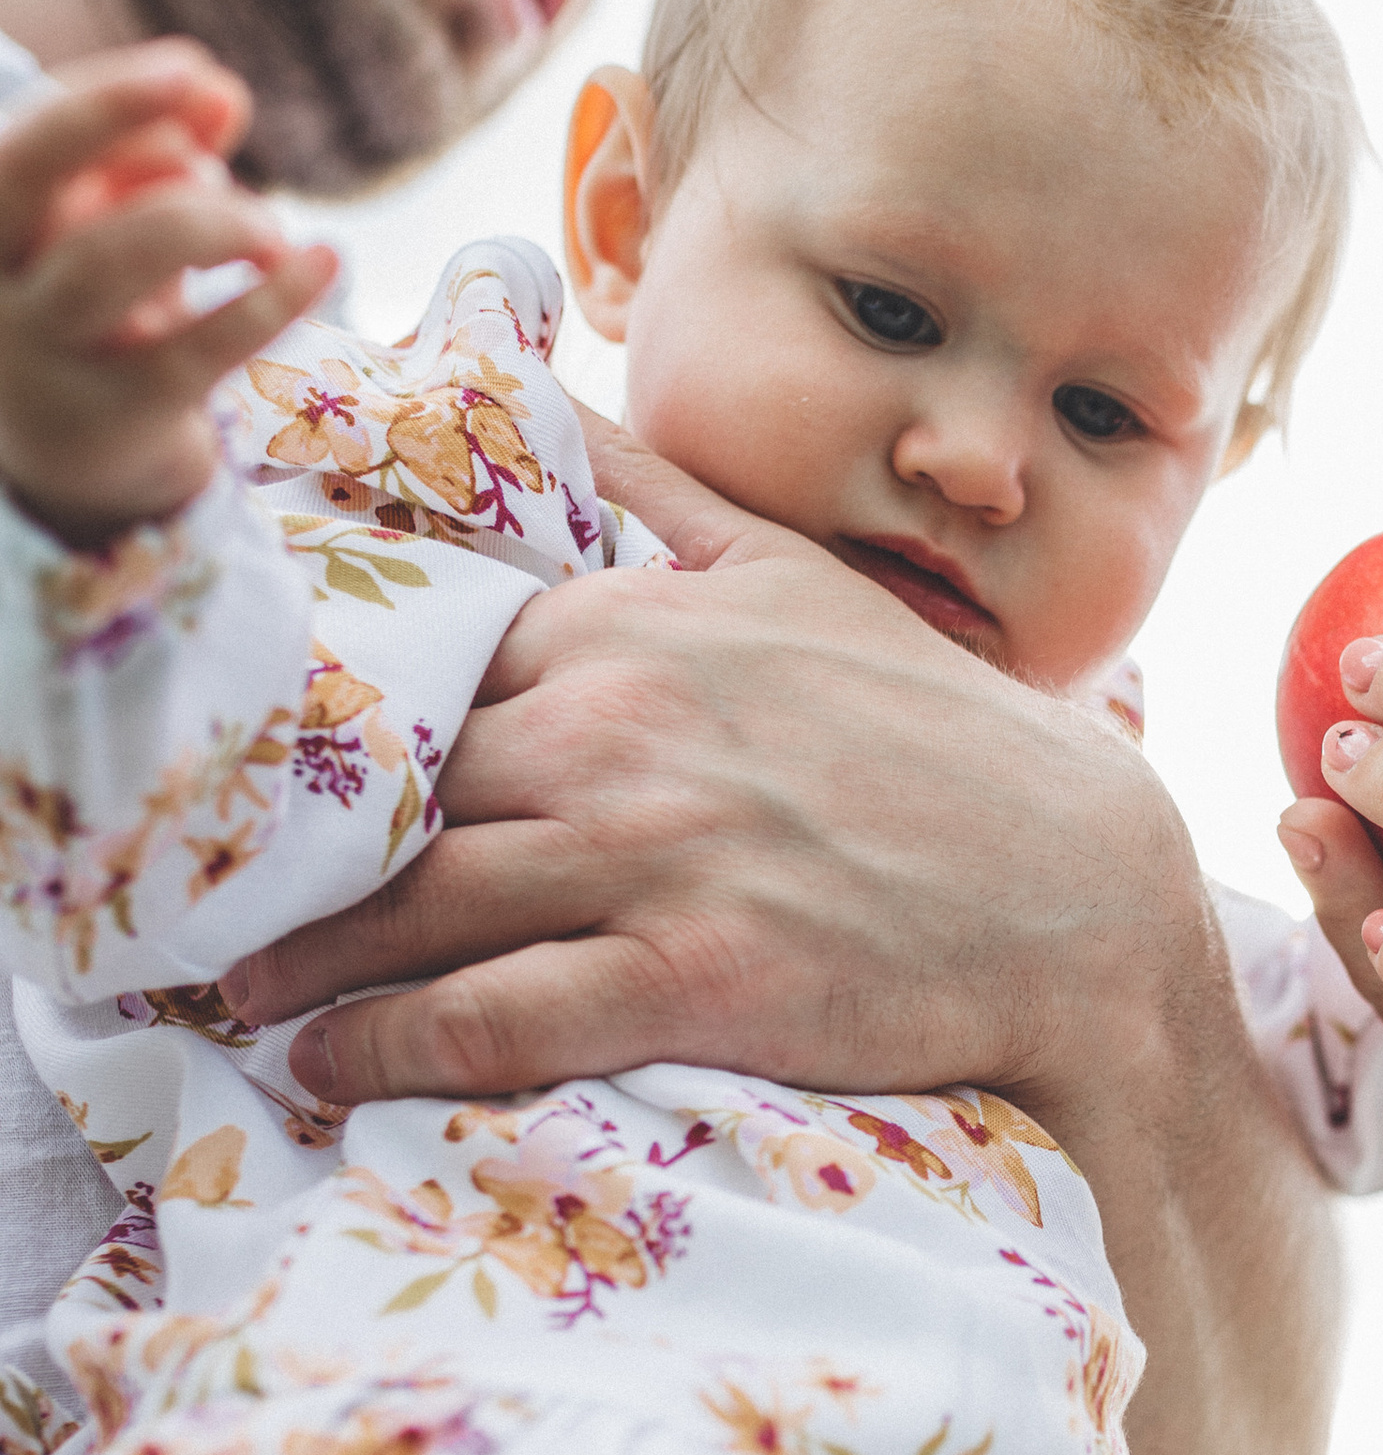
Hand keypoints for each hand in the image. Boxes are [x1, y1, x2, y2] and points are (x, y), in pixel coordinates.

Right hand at [0, 44, 334, 549]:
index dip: (111, 94)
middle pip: (24, 173)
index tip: (195, 69)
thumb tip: (218, 89)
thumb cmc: (106, 310)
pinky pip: (195, 348)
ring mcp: (43, 353)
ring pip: (107, 259)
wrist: (85, 457)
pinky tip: (322, 261)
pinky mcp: (118, 417)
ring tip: (269, 230)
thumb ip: (164, 155)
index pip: (30, 133)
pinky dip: (268, 299)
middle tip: (209, 81)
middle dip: (112, 112)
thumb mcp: (124, 225)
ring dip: (206, 218)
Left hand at [220, 424, 1211, 1127]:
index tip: (293, 779)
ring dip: (308, 958)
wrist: (1079, 892)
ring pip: (417, 904)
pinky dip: (386, 1041)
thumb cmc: (943, 741)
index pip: (434, 672)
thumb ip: (655, 489)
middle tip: (230, 895)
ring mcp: (652, 854)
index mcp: (635, 625)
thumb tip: (543, 390)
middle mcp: (622, 728)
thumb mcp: (798, 574)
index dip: (352, 735)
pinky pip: (489, 1014)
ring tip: (246, 989)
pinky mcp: (689, 976)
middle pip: (400, 791)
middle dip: (307, 850)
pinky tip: (323, 1064)